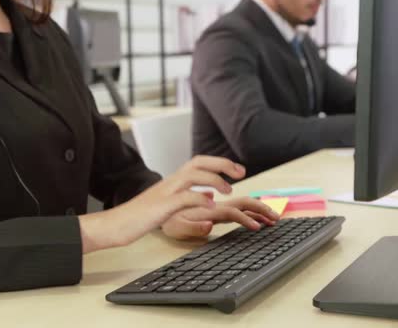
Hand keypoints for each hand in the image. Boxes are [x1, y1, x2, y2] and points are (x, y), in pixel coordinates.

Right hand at [78, 156, 247, 253]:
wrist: (114, 225)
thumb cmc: (137, 219)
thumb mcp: (165, 206)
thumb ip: (185, 200)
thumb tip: (206, 198)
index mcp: (171, 182)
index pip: (198, 163)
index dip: (219, 163)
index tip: (236, 170)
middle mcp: (169, 183)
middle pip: (198, 162)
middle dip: (222, 164)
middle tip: (240, 172)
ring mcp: (165, 193)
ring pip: (193, 175)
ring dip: (214, 179)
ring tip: (228, 190)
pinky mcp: (160, 207)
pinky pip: (183, 197)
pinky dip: (198, 198)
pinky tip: (210, 204)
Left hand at [161, 197, 279, 239]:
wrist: (152, 213)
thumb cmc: (164, 219)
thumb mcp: (176, 226)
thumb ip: (193, 226)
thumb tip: (210, 225)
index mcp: (207, 207)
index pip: (233, 209)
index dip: (246, 216)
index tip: (257, 226)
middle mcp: (212, 205)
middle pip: (242, 201)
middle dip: (259, 207)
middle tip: (275, 217)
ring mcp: (213, 207)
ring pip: (241, 203)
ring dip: (258, 208)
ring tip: (273, 218)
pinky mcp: (211, 211)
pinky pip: (234, 208)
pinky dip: (249, 212)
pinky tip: (256, 219)